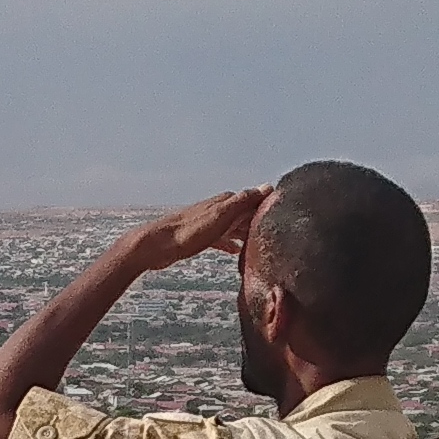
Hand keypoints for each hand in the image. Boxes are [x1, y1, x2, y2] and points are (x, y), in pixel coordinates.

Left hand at [123, 184, 263, 272]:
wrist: (156, 246)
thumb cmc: (188, 232)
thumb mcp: (221, 217)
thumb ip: (244, 202)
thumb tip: (268, 186)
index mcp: (224, 201)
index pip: (253, 199)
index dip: (267, 207)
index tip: (283, 215)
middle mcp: (216, 208)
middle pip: (244, 213)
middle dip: (258, 222)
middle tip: (275, 235)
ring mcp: (207, 222)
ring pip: (233, 226)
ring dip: (245, 233)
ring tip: (260, 244)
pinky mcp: (198, 236)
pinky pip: (220, 238)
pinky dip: (230, 243)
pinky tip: (235, 251)